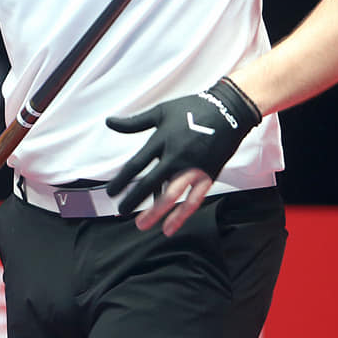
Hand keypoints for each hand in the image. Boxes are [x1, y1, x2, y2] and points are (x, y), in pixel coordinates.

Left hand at [105, 78, 261, 234]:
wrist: (227, 112)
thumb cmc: (192, 109)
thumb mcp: (160, 112)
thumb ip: (134, 122)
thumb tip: (110, 122)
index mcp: (162, 140)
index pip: (136, 165)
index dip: (122, 180)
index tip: (111, 192)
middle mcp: (175, 156)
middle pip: (149, 183)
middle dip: (133, 200)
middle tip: (121, 211)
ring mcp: (192, 168)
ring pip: (171, 196)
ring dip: (155, 212)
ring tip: (141, 225)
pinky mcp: (207, 176)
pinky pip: (193, 200)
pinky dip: (181, 216)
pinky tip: (170, 228)